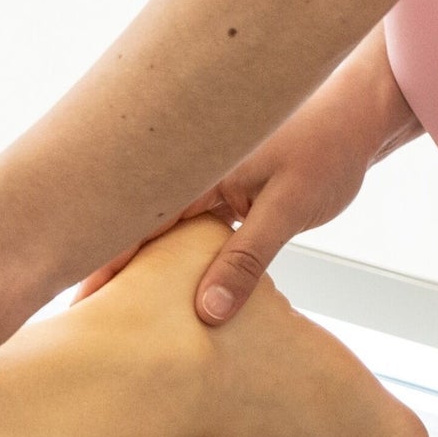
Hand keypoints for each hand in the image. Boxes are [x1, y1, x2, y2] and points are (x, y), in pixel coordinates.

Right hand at [77, 77, 388, 324]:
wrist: (358, 120)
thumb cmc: (327, 152)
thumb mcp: (288, 209)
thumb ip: (246, 260)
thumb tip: (206, 313)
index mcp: (197, 170)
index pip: (135, 221)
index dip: (103, 261)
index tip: (79, 301)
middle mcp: (192, 173)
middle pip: (136, 227)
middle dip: (109, 268)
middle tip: (82, 316)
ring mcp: (205, 183)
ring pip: (161, 232)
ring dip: (142, 266)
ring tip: (116, 311)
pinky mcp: (222, 193)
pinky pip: (189, 232)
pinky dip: (178, 260)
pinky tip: (169, 291)